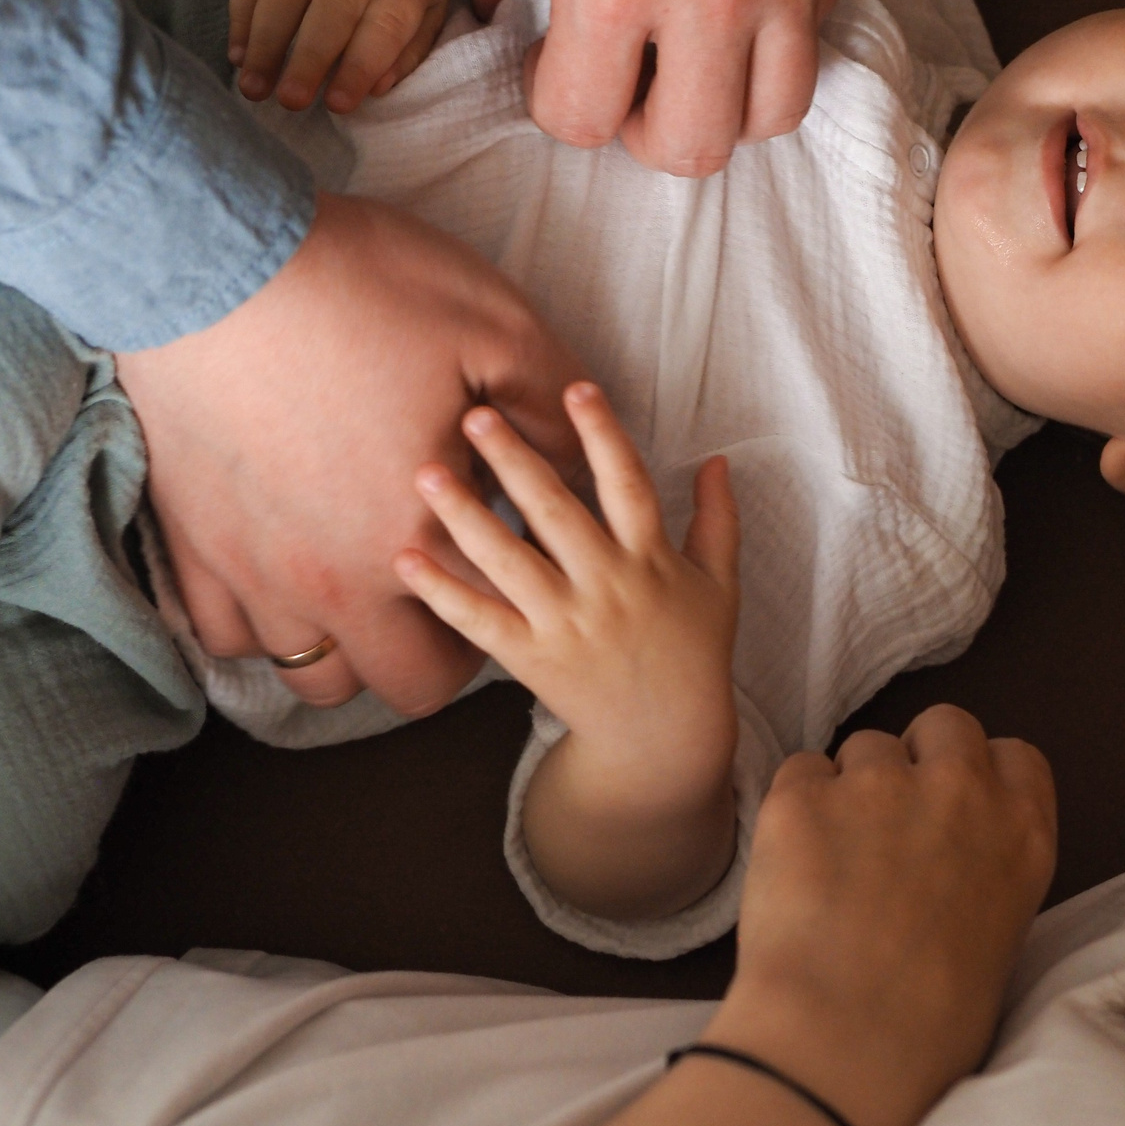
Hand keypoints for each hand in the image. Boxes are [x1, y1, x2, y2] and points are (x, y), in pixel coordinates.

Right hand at [115, 192, 590, 712]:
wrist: (214, 258)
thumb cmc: (364, 287)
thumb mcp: (497, 329)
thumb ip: (552, 413)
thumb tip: (578, 462)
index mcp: (417, 539)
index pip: (474, 642)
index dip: (499, 614)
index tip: (500, 567)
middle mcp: (331, 579)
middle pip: (390, 685)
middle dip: (425, 652)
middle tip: (437, 581)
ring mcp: (250, 569)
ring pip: (302, 670)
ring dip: (340, 641)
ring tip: (360, 576)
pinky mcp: (184, 539)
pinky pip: (218, 630)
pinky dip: (253, 615)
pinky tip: (279, 564)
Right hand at [229, 0, 448, 111]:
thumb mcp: (425, 11)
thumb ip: (407, 51)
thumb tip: (374, 89)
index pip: (387, 20)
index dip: (361, 64)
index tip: (337, 105)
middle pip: (333, 4)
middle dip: (309, 58)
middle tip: (291, 102)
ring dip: (266, 43)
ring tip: (254, 88)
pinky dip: (243, 16)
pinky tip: (240, 54)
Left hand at [399, 386, 742, 919]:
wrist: (664, 738)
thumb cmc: (693, 653)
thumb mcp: (719, 584)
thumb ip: (717, 519)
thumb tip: (716, 460)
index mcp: (650, 558)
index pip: (627, 483)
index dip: (603, 434)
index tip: (575, 387)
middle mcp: (606, 585)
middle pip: (555, 512)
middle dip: (514, 460)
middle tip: (474, 414)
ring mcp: (565, 623)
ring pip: (508, 561)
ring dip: (464, 515)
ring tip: (425, 472)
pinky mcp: (531, 659)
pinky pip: (480, 621)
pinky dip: (441, 592)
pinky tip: (405, 559)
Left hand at [436, 0, 864, 176]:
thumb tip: (491, 2)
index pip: (581, 122)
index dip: (556, 101)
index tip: (553, 58)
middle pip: (690, 149)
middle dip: (643, 129)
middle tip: (626, 77)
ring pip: (771, 116)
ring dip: (723, 102)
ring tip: (693, 54)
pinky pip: (813, 38)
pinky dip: (772, 39)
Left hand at [678, 707, 1056, 1125]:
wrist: (845, 1040)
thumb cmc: (929, 1025)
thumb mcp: (999, 942)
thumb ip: (984, 875)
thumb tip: (948, 872)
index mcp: (1021, 832)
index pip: (1015, 755)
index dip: (982, 773)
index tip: (958, 804)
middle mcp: (959, 789)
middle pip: (946, 724)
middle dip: (919, 756)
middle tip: (892, 817)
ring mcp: (879, 783)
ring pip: (864, 747)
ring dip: (851, 788)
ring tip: (833, 860)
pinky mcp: (803, 793)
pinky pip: (799, 772)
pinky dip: (794, 808)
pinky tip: (792, 865)